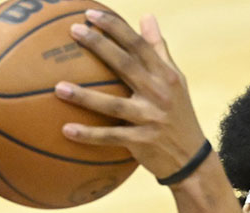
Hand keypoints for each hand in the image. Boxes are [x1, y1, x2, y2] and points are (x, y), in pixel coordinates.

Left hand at [55, 11, 207, 179]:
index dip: (115, 28)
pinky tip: (66, 130)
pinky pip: (111, 137)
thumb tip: (147, 16)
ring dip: (84, 97)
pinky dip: (88, 135)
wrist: (191, 159)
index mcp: (165, 77)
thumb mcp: (175, 81)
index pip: (139, 46)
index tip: (91, 15)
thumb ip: (159, 50)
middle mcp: (159, 94)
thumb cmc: (179, 114)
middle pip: (125, 65)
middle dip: (99, 46)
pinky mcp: (142, 142)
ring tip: (58, 88)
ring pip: (113, 105)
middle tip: (74, 31)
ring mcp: (150, 119)